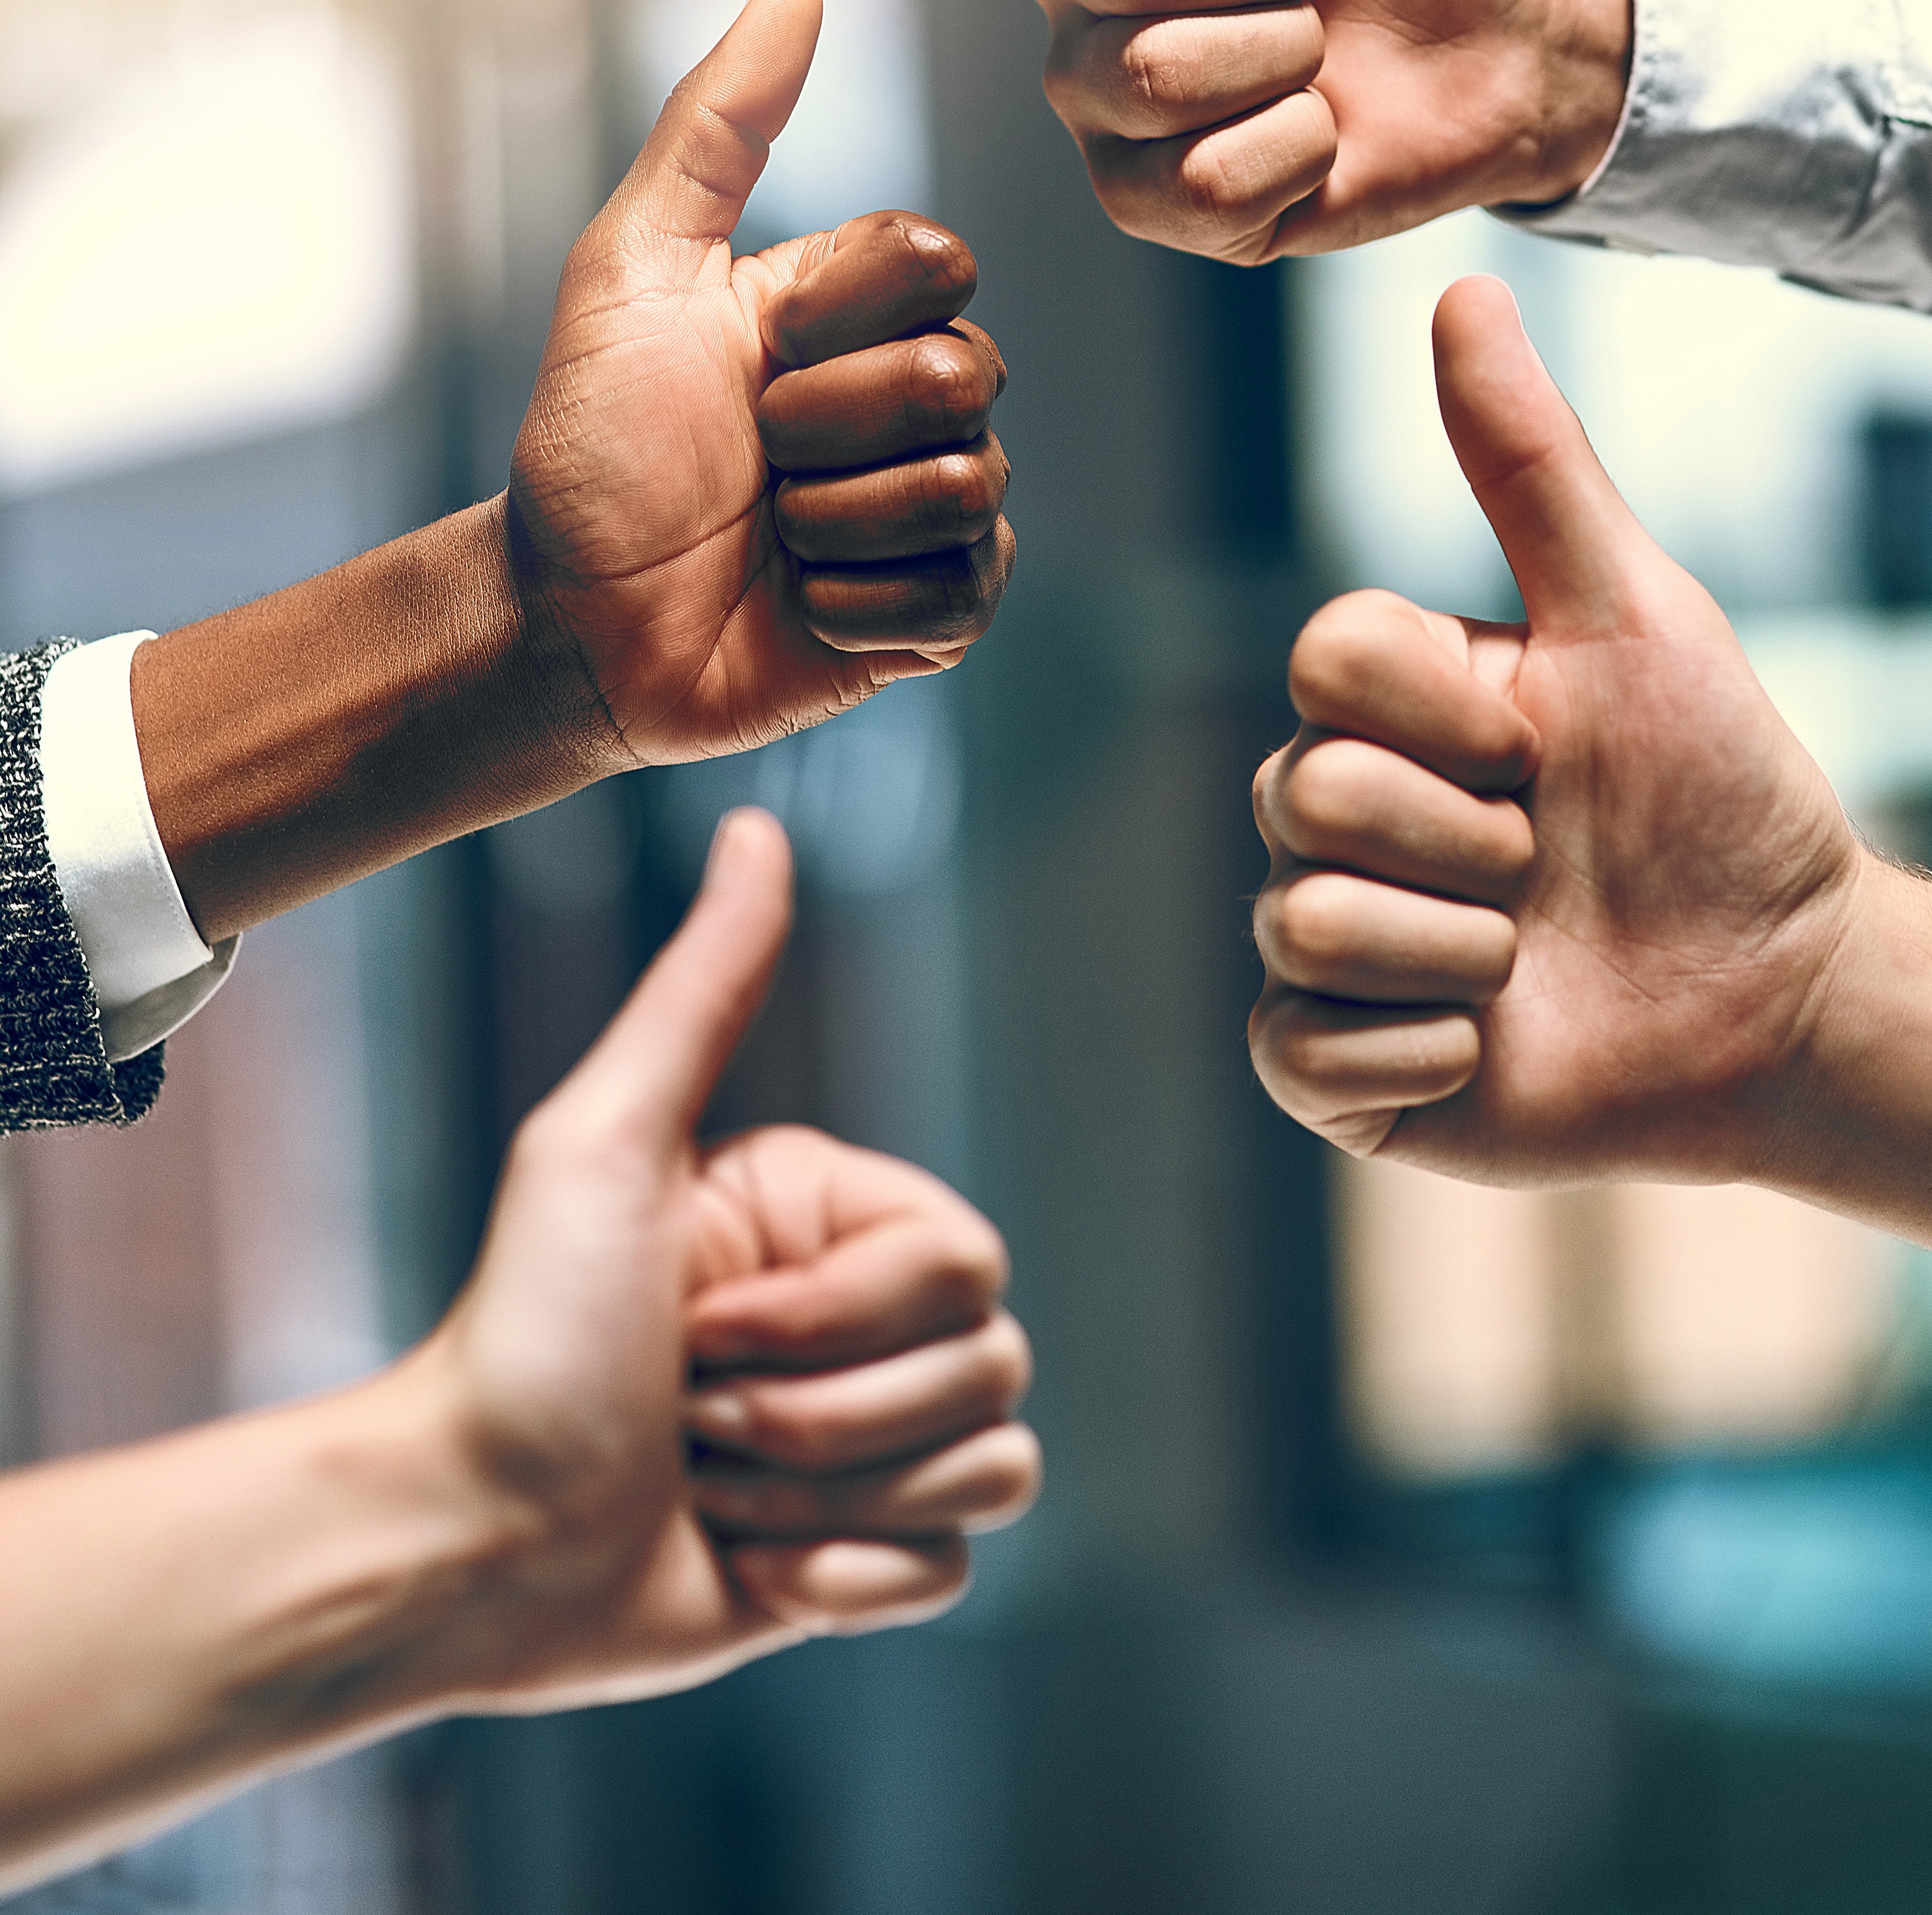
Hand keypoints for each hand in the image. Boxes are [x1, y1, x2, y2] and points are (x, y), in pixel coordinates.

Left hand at [420, 808, 1039, 1704]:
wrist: (466, 1538)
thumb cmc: (523, 1335)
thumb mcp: (604, 1141)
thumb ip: (703, 988)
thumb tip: (756, 823)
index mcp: (832, 1224)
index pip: (968, 1265)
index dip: (840, 1320)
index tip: (700, 1327)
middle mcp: (866, 1324)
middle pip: (991, 1368)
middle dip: (825, 1418)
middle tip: (695, 1414)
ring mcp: (872, 1446)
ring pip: (991, 1469)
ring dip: (828, 1499)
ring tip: (712, 1485)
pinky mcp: (864, 1560)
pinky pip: (951, 1573)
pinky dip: (845, 1582)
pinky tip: (744, 1565)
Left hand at [508, 0, 1013, 763]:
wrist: (566, 619)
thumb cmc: (590, 440)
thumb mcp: (633, 263)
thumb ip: (722, 119)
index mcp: (860, 308)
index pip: (940, 262)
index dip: (836, 315)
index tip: (752, 349)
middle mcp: (917, 395)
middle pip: (964, 372)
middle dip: (824, 426)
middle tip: (752, 456)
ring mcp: (938, 507)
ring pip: (964, 483)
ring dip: (830, 520)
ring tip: (768, 532)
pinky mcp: (940, 612)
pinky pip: (956, 587)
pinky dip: (852, 604)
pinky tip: (797, 602)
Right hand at [1249, 281, 1931, 1347]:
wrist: (1785, 986)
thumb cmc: (1720, 787)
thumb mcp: (1636, 612)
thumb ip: (1529, 462)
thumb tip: (1463, 286)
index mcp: (1388, 701)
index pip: (1327, 659)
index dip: (1456, 713)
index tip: (1547, 743)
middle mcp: (1336, 812)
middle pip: (1307, 792)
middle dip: (1471, 838)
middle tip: (1552, 862)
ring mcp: (1333, 944)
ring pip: (1303, 918)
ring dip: (1460, 949)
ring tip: (1533, 954)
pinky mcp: (1341, 1073)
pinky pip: (1301, 1051)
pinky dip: (1421, 1056)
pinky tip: (1496, 1043)